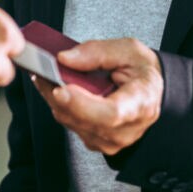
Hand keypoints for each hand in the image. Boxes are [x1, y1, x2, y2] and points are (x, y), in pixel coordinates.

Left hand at [32, 38, 163, 154]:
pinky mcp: (97, 141)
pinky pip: (71, 124)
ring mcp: (111, 140)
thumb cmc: (141, 72)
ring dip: (55, 99)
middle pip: (85, 120)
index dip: (82, 104)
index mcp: (142, 103)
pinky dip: (60, 106)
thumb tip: (65, 59)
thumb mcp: (128, 50)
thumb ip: (97, 52)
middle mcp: (128, 128)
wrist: (150, 91)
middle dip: (58, 96)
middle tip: (42, 73)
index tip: (61, 89)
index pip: (111, 114)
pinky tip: (57, 88)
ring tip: (46, 75)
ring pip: (72, 122)